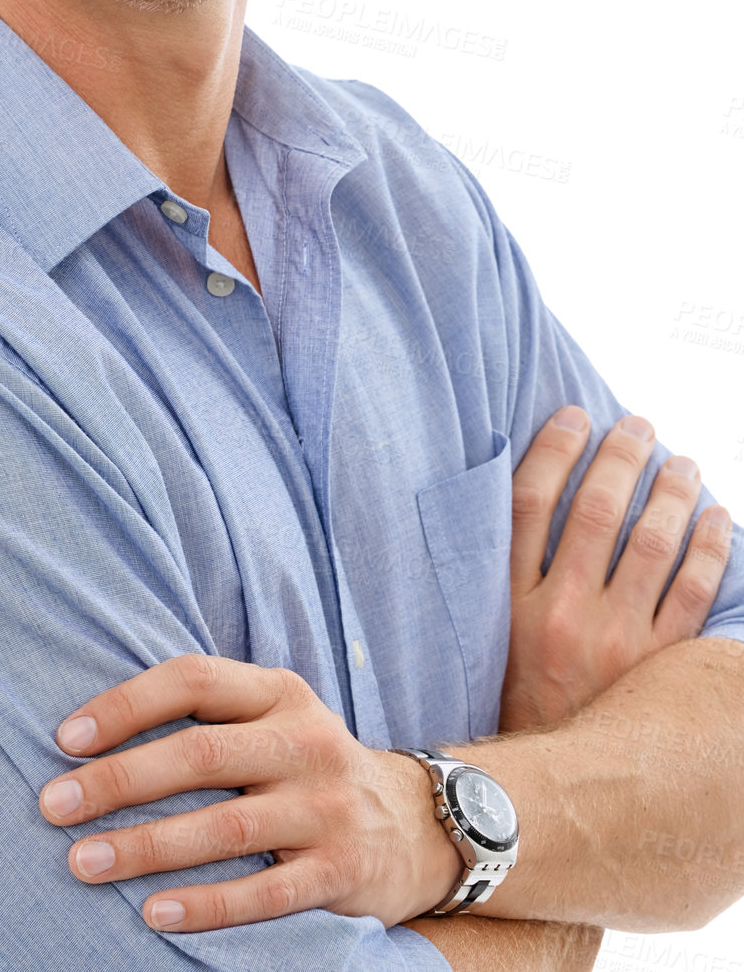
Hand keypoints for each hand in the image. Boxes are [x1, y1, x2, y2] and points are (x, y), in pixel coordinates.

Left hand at [38, 653, 461, 932]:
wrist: (416, 824)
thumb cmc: (306, 767)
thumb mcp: (273, 719)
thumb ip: (207, 716)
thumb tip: (92, 737)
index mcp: (279, 692)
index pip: (193, 680)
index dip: (126, 704)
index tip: (64, 738)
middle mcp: (305, 740)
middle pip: (201, 753)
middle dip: (119, 779)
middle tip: (53, 805)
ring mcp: (327, 806)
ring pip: (226, 826)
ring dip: (147, 846)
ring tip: (84, 863)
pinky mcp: (341, 871)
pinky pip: (266, 892)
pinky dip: (208, 905)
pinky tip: (155, 914)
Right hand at [500, 407, 732, 732]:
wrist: (547, 789)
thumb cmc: (517, 701)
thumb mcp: (492, 639)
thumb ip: (504, 577)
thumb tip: (522, 505)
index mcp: (512, 604)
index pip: (529, 504)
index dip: (554, 451)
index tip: (574, 417)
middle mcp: (561, 616)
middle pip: (594, 512)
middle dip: (620, 458)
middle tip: (638, 426)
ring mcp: (615, 641)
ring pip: (650, 544)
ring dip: (670, 492)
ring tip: (680, 463)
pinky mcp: (659, 666)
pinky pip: (693, 592)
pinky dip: (708, 547)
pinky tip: (714, 518)